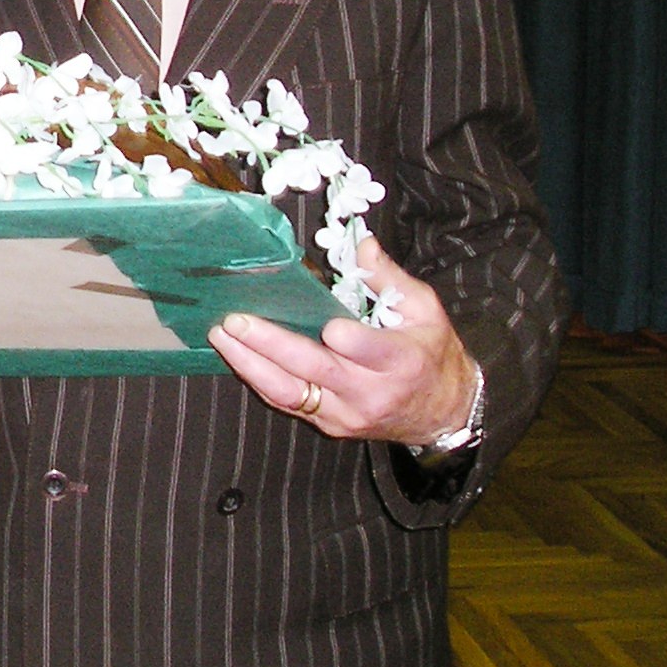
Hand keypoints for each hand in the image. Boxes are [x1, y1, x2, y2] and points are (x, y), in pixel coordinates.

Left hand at [206, 236, 478, 446]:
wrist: (444, 414)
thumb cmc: (433, 354)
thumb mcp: (426, 310)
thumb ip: (390, 277)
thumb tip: (362, 243)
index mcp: (399, 361)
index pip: (362, 350)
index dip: (344, 338)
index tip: (327, 325)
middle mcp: (369, 392)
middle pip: (312, 369)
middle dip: (269, 344)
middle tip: (235, 320)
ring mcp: (345, 412)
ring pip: (289, 393)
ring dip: (250, 365)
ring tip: (221, 337)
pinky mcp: (330, 423)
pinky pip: (287, 403)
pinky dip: (259, 380)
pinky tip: (237, 357)